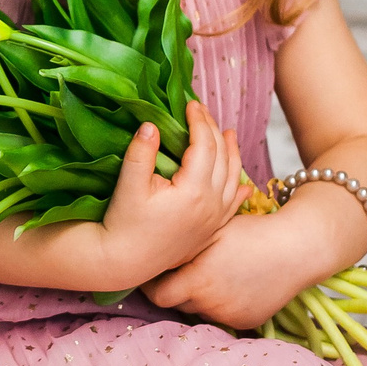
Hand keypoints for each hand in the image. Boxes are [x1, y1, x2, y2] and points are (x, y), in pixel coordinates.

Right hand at [93, 100, 244, 290]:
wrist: (124, 262)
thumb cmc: (123, 223)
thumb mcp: (128, 184)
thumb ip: (142, 152)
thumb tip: (151, 124)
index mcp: (193, 191)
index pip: (204, 145)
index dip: (199, 121)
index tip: (190, 103)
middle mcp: (211, 205)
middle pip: (222, 158)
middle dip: (213, 130)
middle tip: (202, 111)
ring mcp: (214, 219)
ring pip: (233, 179)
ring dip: (232, 154)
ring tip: (229, 134)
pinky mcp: (210, 230)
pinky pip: (232, 205)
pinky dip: (239, 189)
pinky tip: (243, 183)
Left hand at [145, 212, 311, 329]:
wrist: (297, 248)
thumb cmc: (253, 232)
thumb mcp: (212, 231)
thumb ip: (181, 247)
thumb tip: (153, 256)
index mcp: (198, 281)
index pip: (158, 296)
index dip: (151, 285)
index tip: (153, 273)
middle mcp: (211, 305)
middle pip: (178, 304)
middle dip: (175, 289)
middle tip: (181, 270)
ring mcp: (229, 316)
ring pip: (200, 311)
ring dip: (198, 297)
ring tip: (210, 274)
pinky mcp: (247, 322)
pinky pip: (222, 316)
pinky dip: (221, 304)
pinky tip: (232, 284)